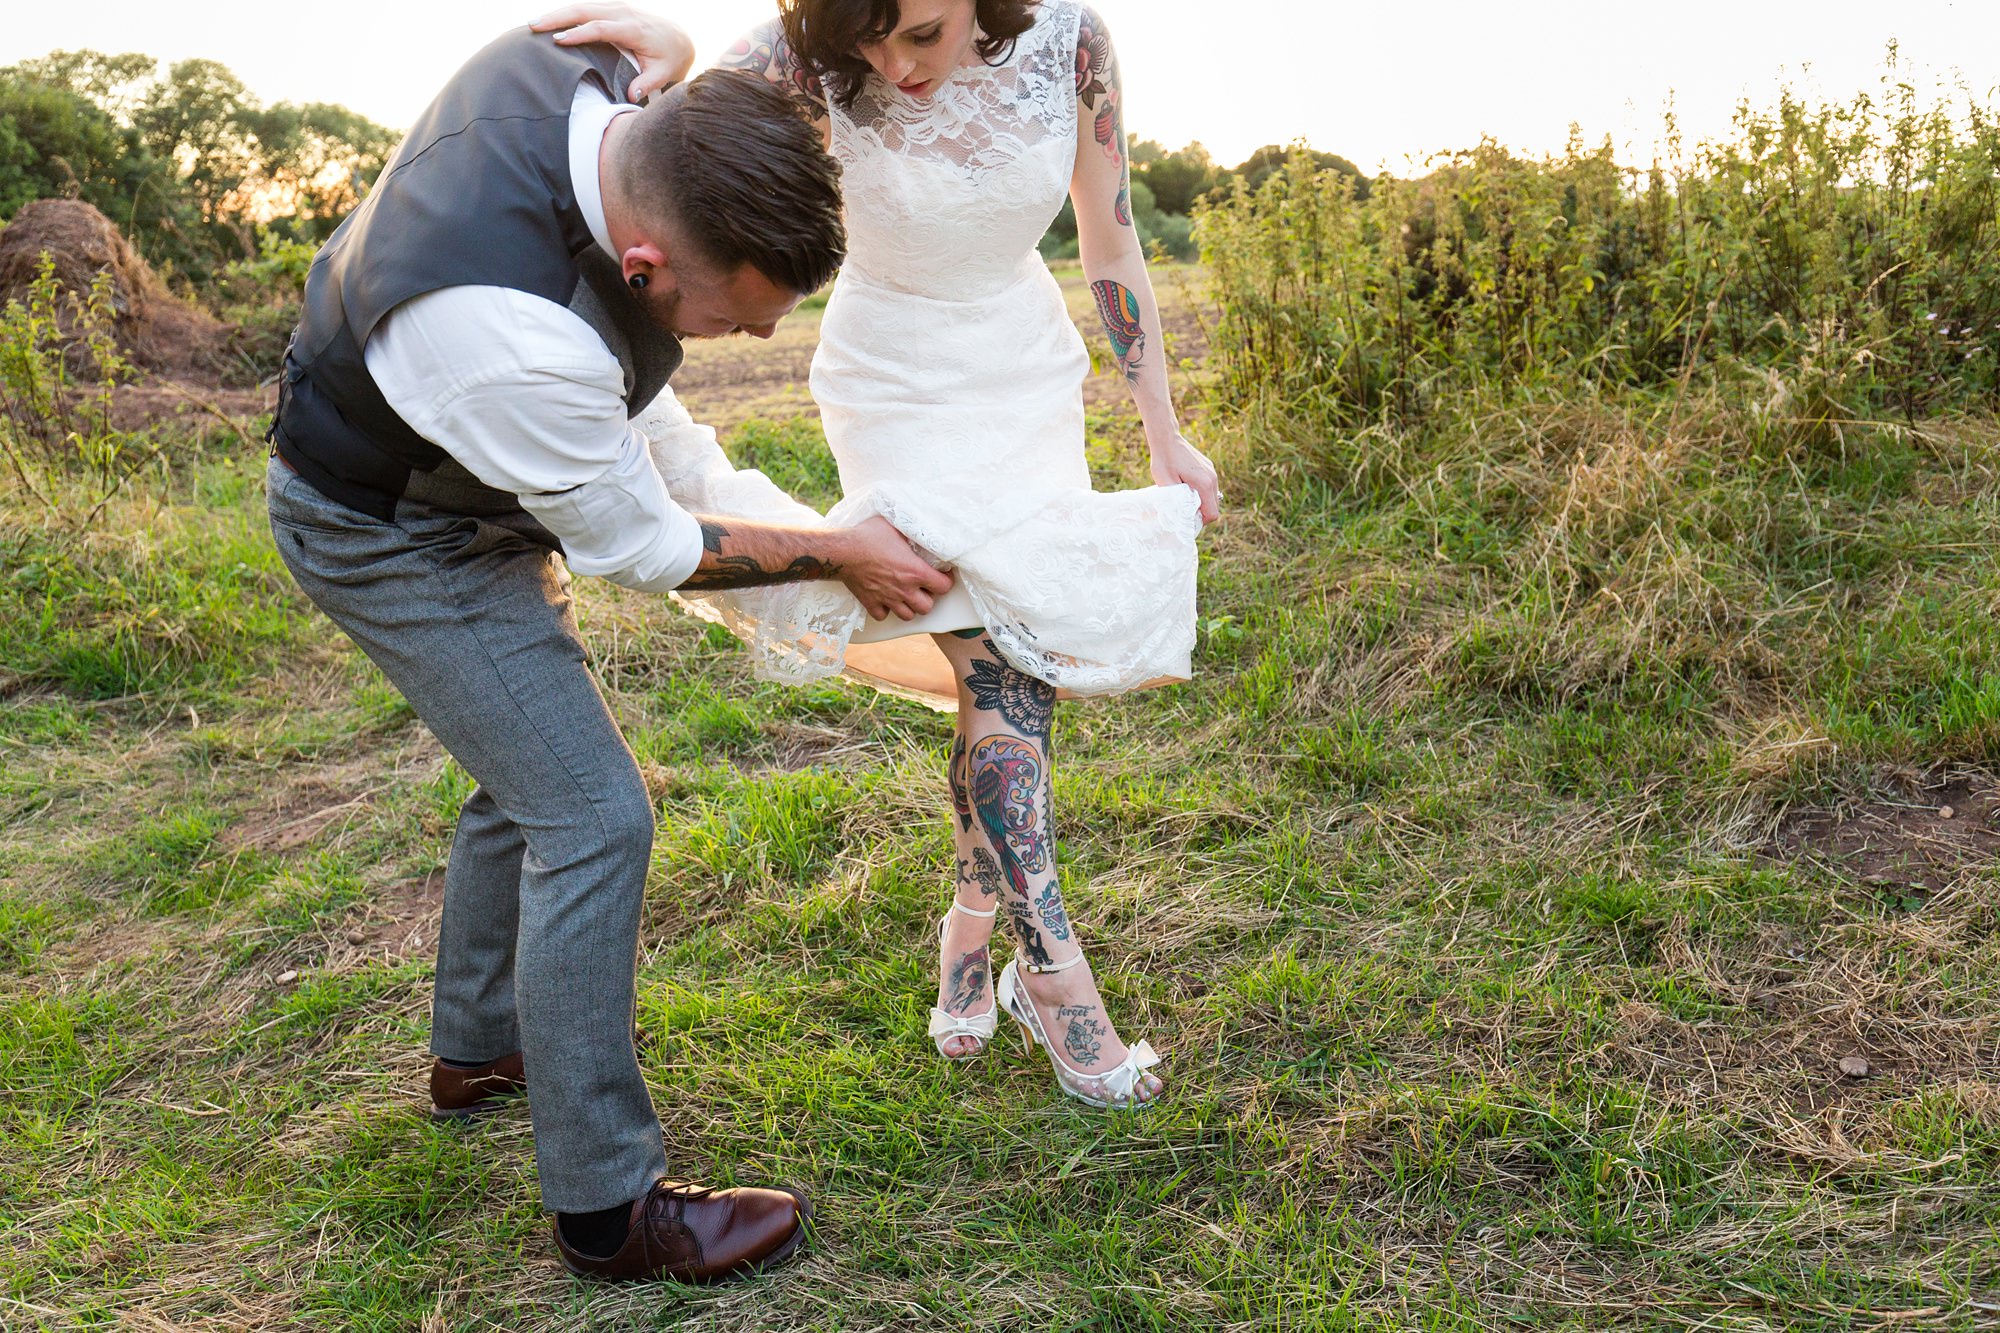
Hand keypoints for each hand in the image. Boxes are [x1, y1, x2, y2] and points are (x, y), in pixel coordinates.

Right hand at [530, 3, 694, 100]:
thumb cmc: (669, 58)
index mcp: (633, 29)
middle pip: (585, 10)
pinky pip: (586, 7)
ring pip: (582, 6)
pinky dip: (567, 13)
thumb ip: (647, 83)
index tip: (558, 40)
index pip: (601, 28)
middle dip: (558, 17)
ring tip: (533, 24)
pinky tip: (549, 22)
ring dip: (557, 13)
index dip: (579, 33)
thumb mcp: (664, 73)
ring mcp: (617, 6)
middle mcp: (623, 12)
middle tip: (534, 26)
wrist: (679, 37)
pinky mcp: (612, 7)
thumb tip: (631, 96)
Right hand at [837, 516, 954, 620]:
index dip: (946, 580)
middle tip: (923, 587)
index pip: (944, 586)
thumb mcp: (895, 525)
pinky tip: (885, 599)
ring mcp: (887, 599)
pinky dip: (886, 610)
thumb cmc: (868, 535)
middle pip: (927, 607)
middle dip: (928, 597)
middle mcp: (904, 589)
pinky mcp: (871, 603)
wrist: (841, 551)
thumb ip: (912, 529)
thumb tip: (923, 524)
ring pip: (908, 616)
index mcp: (915, 571)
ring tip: (906, 595)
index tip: (942, 574)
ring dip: (910, 607)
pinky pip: (883, 616)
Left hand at [1150, 434, 1220, 524]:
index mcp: (1204, 484)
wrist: (1166, 438)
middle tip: (1183, 510)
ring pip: (1212, 497)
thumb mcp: (1165, 484)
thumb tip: (1182, 517)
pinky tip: (1186, 485)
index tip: (1187, 518)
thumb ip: (1176, 502)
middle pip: (1214, 506)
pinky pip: (1209, 486)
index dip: (1201, 521)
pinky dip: (1201, 491)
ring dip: (1201, 501)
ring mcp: (1212, 472)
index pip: (1213, 514)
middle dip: (1201, 512)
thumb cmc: (1163, 461)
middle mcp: (1212, 478)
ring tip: (1183, 497)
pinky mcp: (1208, 467)